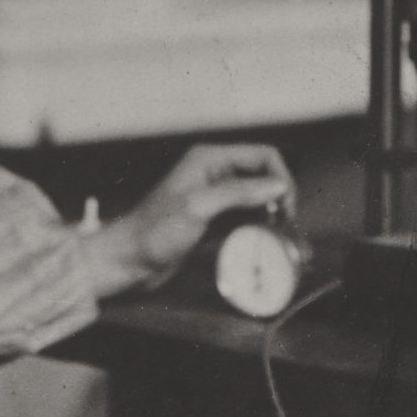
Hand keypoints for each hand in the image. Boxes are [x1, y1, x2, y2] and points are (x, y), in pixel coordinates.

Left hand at [79, 144, 296, 299]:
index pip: (262, 156)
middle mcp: (214, 173)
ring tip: (280, 235)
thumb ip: (239, 193)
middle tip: (286, 225)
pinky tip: (263, 240)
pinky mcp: (213, 220)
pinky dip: (258, 226)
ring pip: (256, 199)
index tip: (287, 206)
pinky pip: (245, 217)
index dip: (280, 177)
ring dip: (271, 214)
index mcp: (209, 160)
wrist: (128, 260)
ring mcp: (214, 197)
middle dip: (279, 197)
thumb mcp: (198, 206)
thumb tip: (277, 186)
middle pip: (262, 176)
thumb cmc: (153, 231)